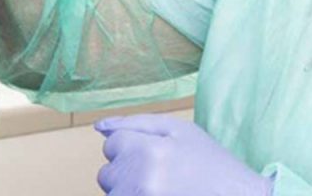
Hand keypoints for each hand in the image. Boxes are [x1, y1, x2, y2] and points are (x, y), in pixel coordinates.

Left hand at [95, 115, 273, 195]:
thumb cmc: (213, 165)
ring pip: (114, 194)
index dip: (133, 147)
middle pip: (107, 173)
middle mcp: (139, 182)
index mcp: (148, 151)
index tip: (155, 155)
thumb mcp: (181, 131)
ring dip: (130, 190)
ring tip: (163, 189)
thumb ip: (137, 123)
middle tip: (162, 174)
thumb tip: (99, 126)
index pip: (111, 144)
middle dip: (128, 171)